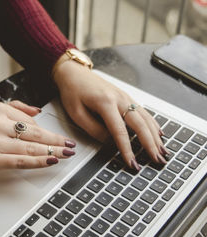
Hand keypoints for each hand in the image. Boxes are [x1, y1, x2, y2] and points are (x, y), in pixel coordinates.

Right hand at [0, 101, 75, 173]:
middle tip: (71, 145)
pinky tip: (50, 161)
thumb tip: (37, 111)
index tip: (59, 136)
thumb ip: (15, 107)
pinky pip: (21, 160)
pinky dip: (38, 161)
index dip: (47, 131)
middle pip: (35, 133)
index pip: (31, 121)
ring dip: (52, 151)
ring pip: (31, 147)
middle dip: (56, 141)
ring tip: (66, 153)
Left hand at [53, 59, 168, 169]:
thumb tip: (110, 142)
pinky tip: (159, 133)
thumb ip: (93, 129)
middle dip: (150, 144)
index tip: (132, 163)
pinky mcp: (126, 97)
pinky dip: (153, 124)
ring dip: (155, 136)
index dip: (127, 149)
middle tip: (157, 160)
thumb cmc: (73, 91)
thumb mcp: (76, 113)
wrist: (74, 73)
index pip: (120, 131)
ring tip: (162, 151)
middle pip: (140, 124)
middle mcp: (120, 99)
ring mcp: (125, 97)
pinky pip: (143, 112)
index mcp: (105, 103)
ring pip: (145, 118)